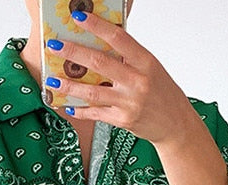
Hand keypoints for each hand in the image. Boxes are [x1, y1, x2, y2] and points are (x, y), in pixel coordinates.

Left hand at [45, 10, 195, 146]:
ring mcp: (129, 102)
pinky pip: (96, 113)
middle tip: (55, 45)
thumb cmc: (162, 93)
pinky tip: (68, 105)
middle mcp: (138, 81)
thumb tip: (101, 42)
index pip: (119, 39)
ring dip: (69, 86)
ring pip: (93, 92)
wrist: (175, 125)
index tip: (79, 17)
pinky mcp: (123, 120)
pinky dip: (81, 110)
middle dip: (74, 53)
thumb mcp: (151, 69)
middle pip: (100, 63)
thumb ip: (129, 58)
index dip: (98, 26)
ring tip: (52, 80)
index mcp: (146, 62)